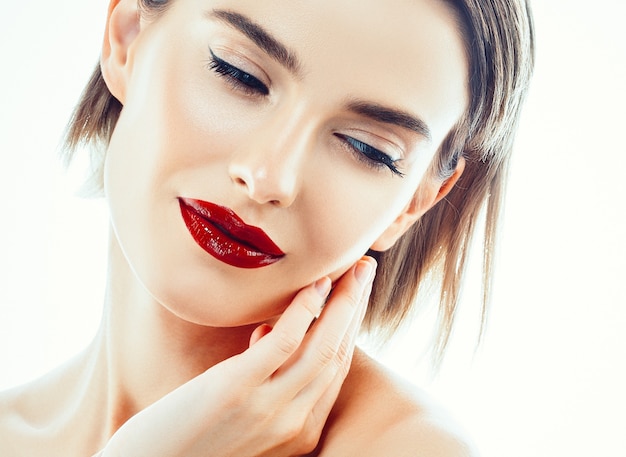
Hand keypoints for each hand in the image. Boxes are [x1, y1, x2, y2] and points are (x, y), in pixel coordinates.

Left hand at [96, 256, 375, 456]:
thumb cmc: (187, 442)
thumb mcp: (242, 414)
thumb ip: (268, 383)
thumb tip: (272, 333)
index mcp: (299, 432)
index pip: (336, 369)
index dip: (351, 326)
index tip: (355, 294)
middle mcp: (294, 424)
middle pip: (338, 353)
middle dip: (357, 306)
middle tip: (365, 268)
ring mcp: (269, 409)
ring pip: (323, 346)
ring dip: (344, 301)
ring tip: (354, 266)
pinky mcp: (238, 390)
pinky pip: (286, 343)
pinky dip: (305, 310)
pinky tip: (316, 284)